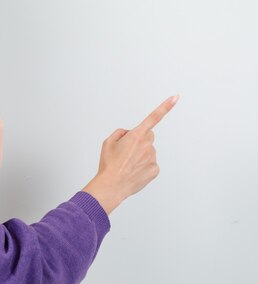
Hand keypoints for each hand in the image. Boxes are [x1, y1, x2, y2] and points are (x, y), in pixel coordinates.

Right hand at [83, 94, 179, 214]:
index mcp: (135, 136)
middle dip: (140, 140)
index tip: (176, 97)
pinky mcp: (155, 169)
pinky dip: (143, 166)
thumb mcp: (108, 142)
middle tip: (126, 151)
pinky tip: (133, 171)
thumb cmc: (108, 164)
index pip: (153, 118)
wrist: (112, 186)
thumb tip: (129, 134)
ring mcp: (152, 158)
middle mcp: (147, 145)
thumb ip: (120, 133)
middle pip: (148, 136)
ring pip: (148, 151)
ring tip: (127, 164)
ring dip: (140, 155)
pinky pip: (150, 163)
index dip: (165, 106)